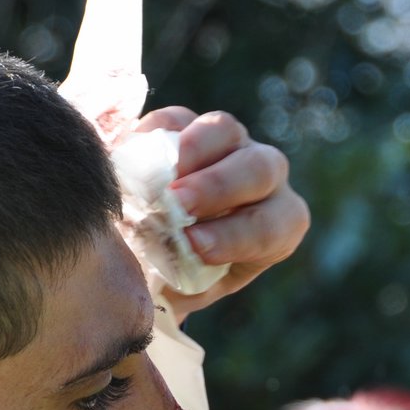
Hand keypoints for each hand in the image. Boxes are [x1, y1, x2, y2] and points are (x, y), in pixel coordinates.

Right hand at [134, 108, 308, 322]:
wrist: (151, 254)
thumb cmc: (177, 279)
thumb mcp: (186, 291)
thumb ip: (181, 282)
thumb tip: (160, 275)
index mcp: (276, 228)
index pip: (274, 226)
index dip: (237, 234)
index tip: (195, 246)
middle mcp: (263, 182)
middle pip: (261, 169)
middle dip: (219, 186)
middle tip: (176, 203)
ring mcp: (230, 146)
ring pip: (227, 131)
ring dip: (194, 151)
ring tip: (157, 175)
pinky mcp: (186, 125)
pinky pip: (178, 118)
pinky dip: (156, 131)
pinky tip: (133, 153)